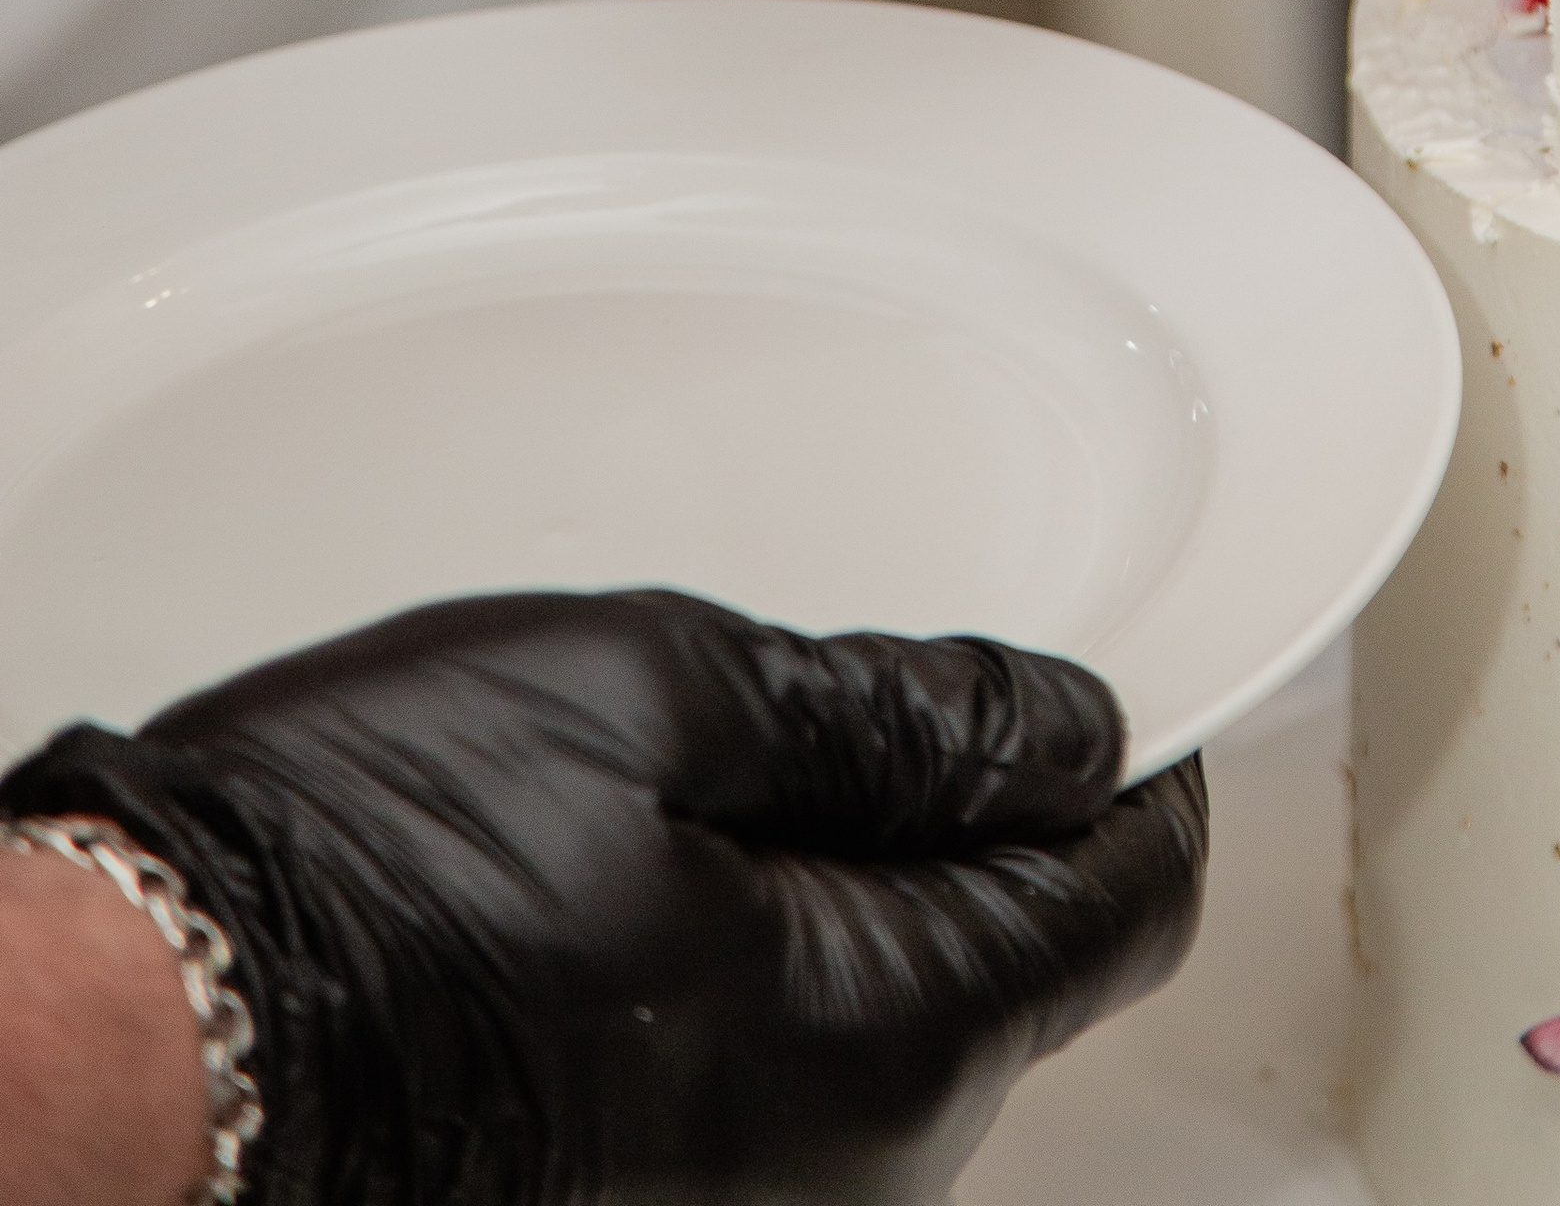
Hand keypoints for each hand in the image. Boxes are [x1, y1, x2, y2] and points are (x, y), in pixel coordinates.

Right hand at [1, 589, 1206, 1205]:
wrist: (164, 1035)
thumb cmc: (380, 865)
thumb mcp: (666, 699)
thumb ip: (902, 719)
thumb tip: (1063, 725)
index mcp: (891, 1044)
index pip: (1131, 899)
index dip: (1128, 757)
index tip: (1090, 671)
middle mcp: (853, 1172)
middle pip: (1017, 955)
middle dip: (964, 808)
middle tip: (838, 684)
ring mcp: (754, 1202)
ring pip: (896, 1003)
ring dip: (848, 873)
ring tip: (700, 766)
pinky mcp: (665, 1198)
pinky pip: (792, 1060)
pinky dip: (764, 948)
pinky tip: (642, 864)